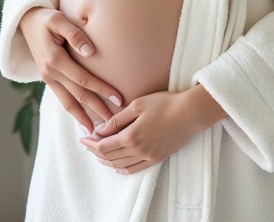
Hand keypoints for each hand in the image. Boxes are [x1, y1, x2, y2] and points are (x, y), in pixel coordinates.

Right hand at [18, 7, 123, 133]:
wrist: (26, 21)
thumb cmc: (45, 17)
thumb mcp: (58, 19)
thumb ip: (75, 35)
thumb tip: (90, 52)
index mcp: (54, 59)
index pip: (84, 80)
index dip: (102, 90)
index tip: (119, 98)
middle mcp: (50, 72)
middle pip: (78, 96)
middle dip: (96, 110)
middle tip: (113, 123)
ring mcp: (47, 77)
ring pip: (67, 102)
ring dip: (82, 117)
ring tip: (96, 131)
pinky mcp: (48, 78)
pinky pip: (62, 98)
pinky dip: (72, 110)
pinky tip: (81, 119)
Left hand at [78, 84, 227, 174]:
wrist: (190, 113)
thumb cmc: (165, 104)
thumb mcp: (138, 105)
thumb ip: (117, 119)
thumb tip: (100, 129)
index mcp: (131, 136)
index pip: (103, 145)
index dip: (91, 143)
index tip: (83, 138)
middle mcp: (138, 150)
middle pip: (110, 156)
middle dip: (95, 151)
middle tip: (87, 144)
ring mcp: (148, 156)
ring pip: (121, 165)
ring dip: (106, 161)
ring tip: (98, 155)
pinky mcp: (157, 158)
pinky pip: (136, 169)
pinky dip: (123, 169)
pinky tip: (117, 167)